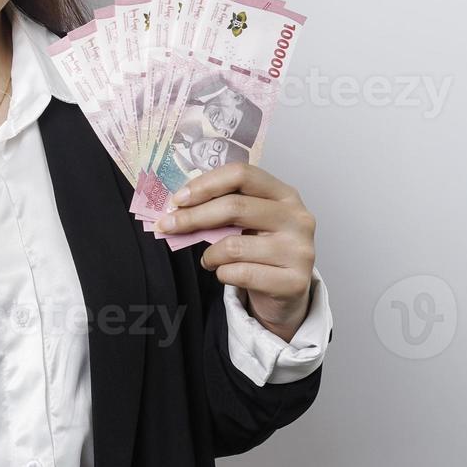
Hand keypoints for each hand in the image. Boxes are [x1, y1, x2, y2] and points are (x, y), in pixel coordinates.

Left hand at [155, 162, 316, 340]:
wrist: (288, 292)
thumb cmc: (261, 251)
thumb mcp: (248, 223)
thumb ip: (222, 210)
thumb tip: (177, 207)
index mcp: (285, 194)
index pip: (242, 174)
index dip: (206, 184)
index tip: (178, 199)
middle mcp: (297, 218)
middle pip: (235, 206)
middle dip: (193, 216)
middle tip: (167, 225)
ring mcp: (299, 250)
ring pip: (234, 246)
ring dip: (209, 254)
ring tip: (208, 259)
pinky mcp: (294, 281)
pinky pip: (241, 274)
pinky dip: (222, 274)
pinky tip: (225, 273)